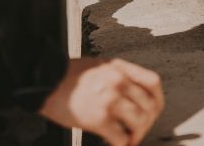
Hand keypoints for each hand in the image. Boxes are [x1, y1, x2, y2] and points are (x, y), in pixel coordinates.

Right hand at [39, 58, 163, 145]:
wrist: (46, 82)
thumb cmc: (70, 76)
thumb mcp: (100, 66)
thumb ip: (119, 76)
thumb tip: (136, 95)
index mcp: (119, 67)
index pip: (153, 82)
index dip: (157, 101)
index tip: (153, 111)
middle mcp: (118, 80)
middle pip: (149, 105)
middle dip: (147, 123)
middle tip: (137, 131)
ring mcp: (110, 98)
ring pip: (140, 122)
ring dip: (135, 135)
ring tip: (127, 139)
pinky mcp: (99, 118)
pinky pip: (121, 137)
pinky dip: (121, 145)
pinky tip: (115, 143)